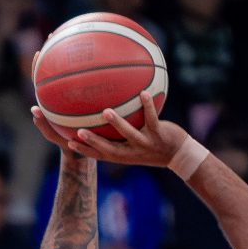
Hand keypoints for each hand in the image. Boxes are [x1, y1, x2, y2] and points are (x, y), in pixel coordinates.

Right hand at [33, 92, 190, 167]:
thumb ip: (120, 132)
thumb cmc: (153, 145)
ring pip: (129, 135)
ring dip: (117, 124)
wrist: (179, 155)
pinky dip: (148, 106)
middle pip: (109, 149)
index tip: (68, 142)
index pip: (99, 155)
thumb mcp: (135, 142)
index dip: (84, 150)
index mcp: (123, 155)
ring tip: (106, 111)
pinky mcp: (159, 135)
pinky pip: (152, 119)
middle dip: (93, 142)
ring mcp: (146, 144)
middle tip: (79, 131)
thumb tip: (105, 111)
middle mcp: (132, 152)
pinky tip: (143, 92)